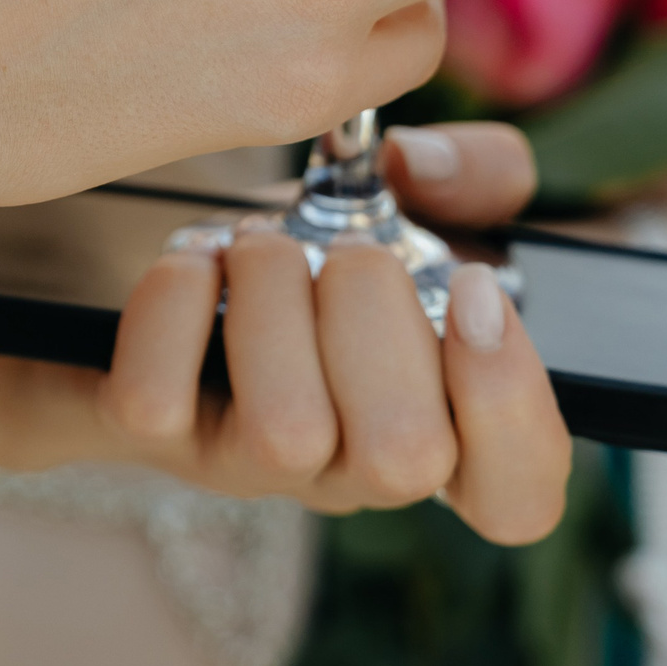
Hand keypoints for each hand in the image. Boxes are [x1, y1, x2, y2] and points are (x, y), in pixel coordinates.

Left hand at [0, 122, 568, 540]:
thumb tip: (418, 167)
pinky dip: (177, 302)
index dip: (513, 410)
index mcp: (438, 422)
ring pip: (287, 430)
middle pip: (405, 458)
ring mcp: (245, 465)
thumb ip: (476, 174)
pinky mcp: (151, 436)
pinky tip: (194, 262)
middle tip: (340, 254)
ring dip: (278, 297)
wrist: (150, 266)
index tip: (476, 291)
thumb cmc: (311, 248)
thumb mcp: (413, 203)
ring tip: (261, 247)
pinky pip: (158, 398)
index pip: (517, 498)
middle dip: (377, 313)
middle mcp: (347, 468)